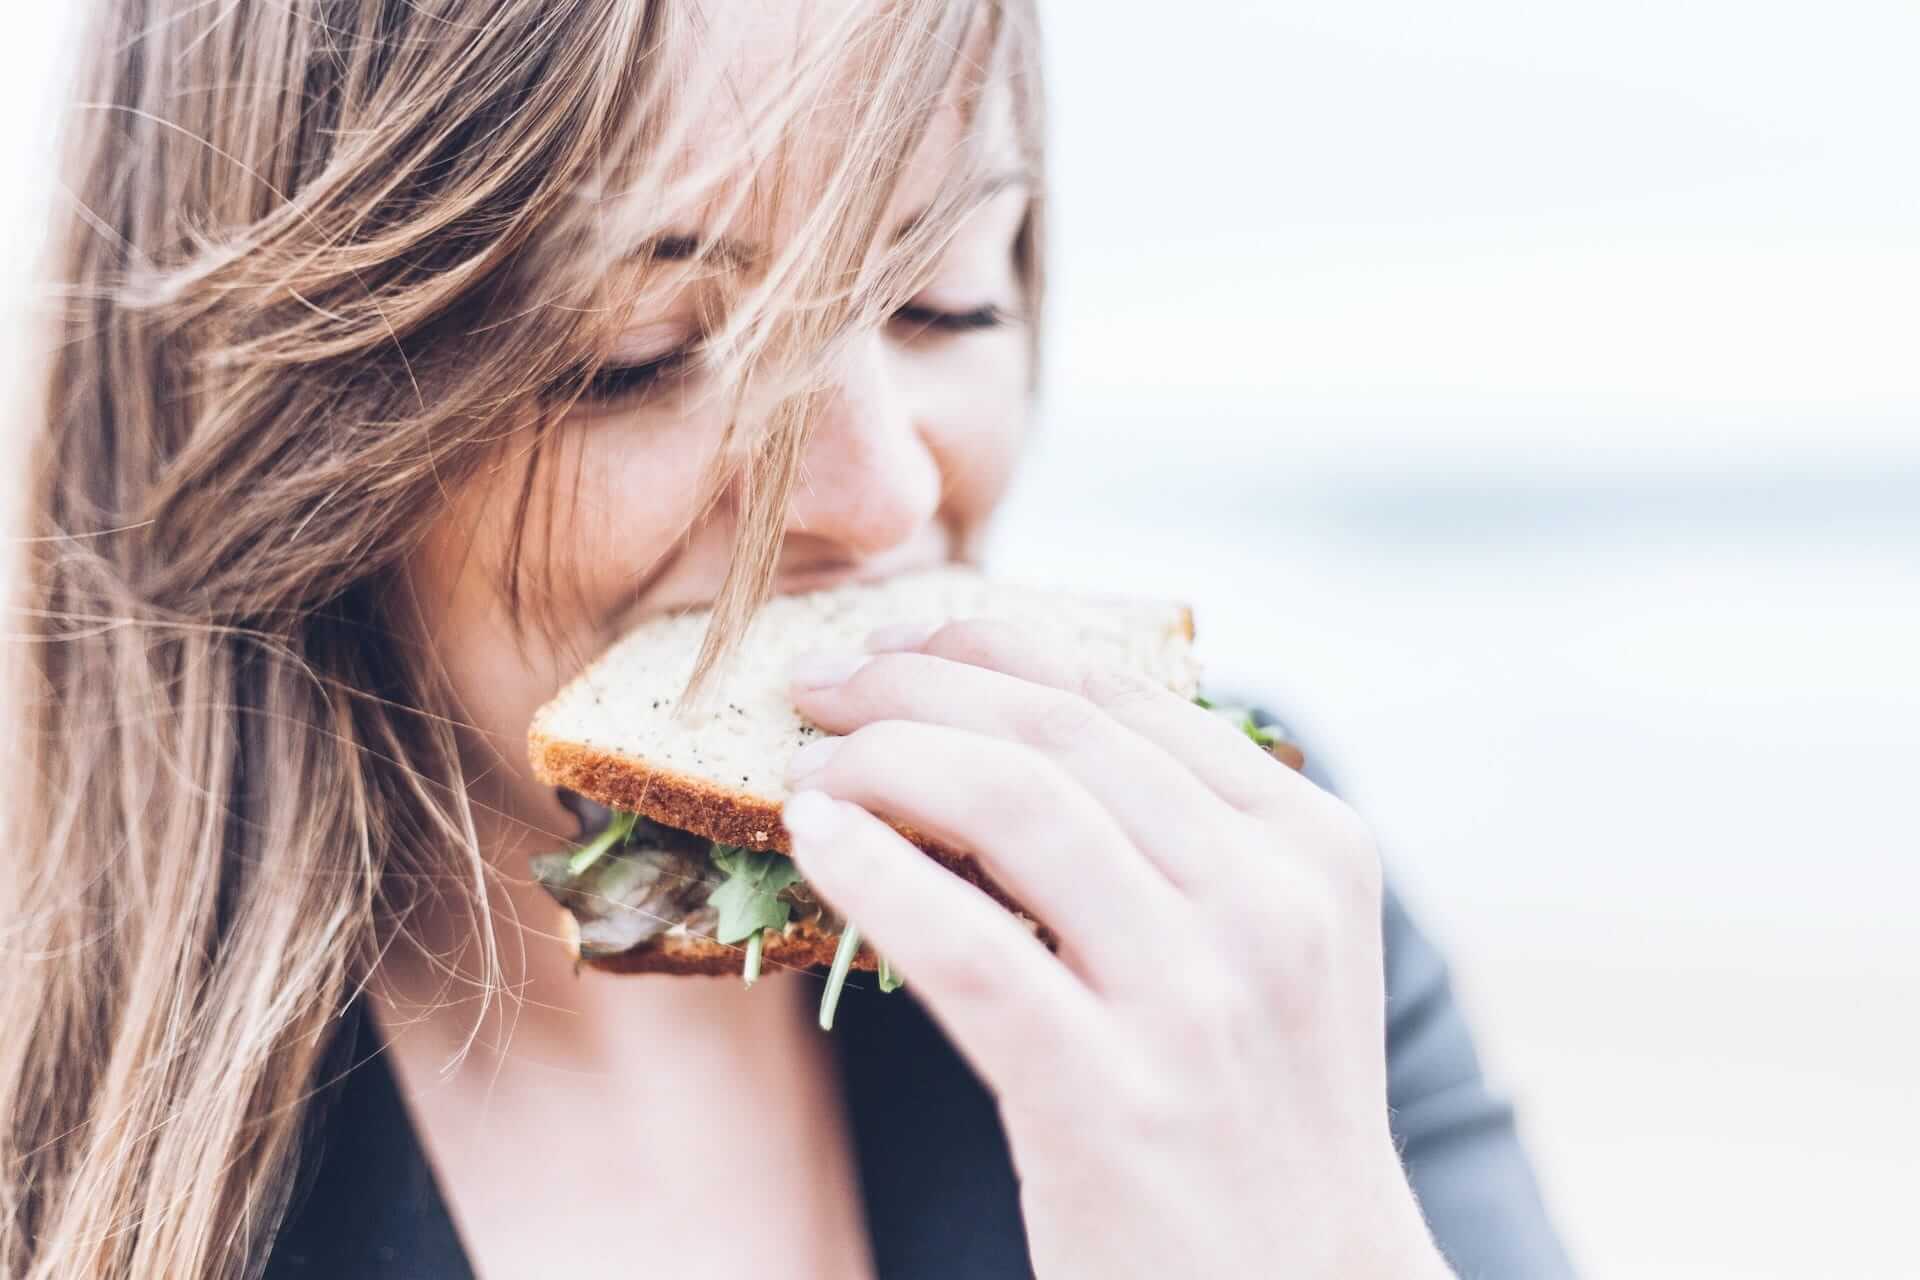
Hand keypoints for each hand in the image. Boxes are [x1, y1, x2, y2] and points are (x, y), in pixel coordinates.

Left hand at [781, 620, 1452, 1279]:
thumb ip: (1171, 838)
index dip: (989, 646)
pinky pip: (966, 947)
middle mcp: (1268, 901)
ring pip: (1015, 804)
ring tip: (808, 766)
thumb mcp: (1258, 950)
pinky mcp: (1111, 1099)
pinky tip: (815, 840)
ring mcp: (1198, 999)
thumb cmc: (1250, 1114)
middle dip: (917, 684)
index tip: (899, 643)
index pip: (1124, 692)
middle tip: (821, 687)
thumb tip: (997, 730)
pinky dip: (873, 873)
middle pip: (1058, 731)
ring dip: (884, 760)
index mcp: (1308, 844)